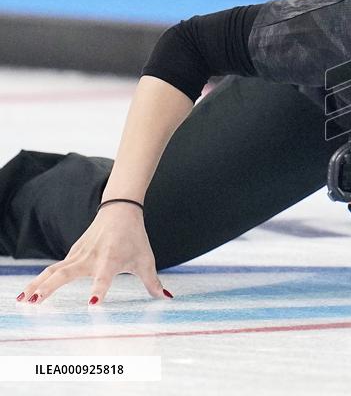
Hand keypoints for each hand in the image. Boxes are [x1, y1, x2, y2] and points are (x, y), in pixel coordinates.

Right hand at [16, 203, 171, 304]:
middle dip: (49, 288)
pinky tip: (29, 292)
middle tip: (36, 301)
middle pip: (65, 274)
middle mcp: (90, 258)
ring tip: (22, 300)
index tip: (92, 303)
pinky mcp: (72, 253)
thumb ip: (153, 281)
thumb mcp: (146, 260)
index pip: (104, 278)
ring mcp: (78, 255)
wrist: (120, 210)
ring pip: (53, 271)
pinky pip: (54, 268)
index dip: (99, 290)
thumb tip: (165, 298)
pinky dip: (40, 279)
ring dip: (36, 284)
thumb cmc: (135, 237)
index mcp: (110, 260)